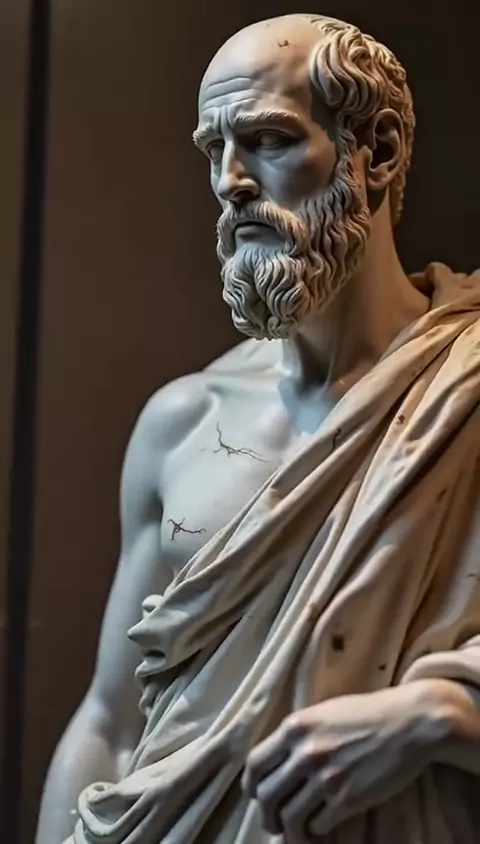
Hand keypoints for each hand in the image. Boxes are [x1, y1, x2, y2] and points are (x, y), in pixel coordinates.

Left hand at [242, 682, 451, 841]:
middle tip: (273, 822)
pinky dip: (316, 831)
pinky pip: (318, 825)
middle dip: (267, 815)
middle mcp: (305, 753)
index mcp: (295, 728)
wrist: (409, 723)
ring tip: (294, 833)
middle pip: (267, 796)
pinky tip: (322, 827)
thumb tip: (280, 760)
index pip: (255, 764)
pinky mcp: (348, 799)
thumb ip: (299, 734)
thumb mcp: (323, 712)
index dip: (250, 785)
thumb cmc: (368, 713)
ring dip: (289, 830)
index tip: (255, 795)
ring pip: (290, 817)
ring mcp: (325, 777)